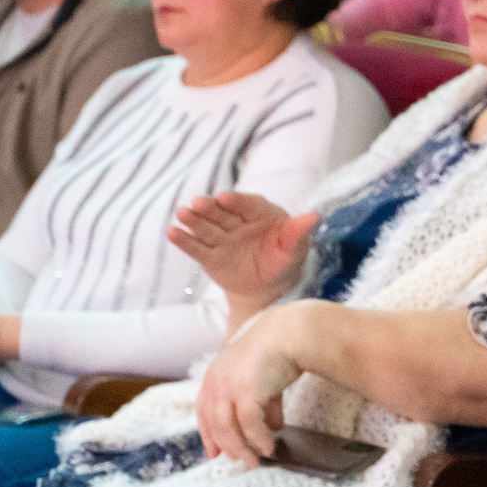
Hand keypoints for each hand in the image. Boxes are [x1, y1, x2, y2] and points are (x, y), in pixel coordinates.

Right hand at [169, 192, 313, 310]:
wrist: (269, 288)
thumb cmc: (285, 261)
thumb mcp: (294, 249)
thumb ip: (298, 233)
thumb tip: (314, 216)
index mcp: (260, 214)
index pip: (247, 204)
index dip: (236, 201)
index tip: (225, 198)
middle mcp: (238, 223)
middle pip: (221, 213)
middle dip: (209, 208)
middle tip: (198, 202)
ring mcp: (222, 239)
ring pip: (206, 227)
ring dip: (193, 220)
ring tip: (182, 213)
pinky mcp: (210, 256)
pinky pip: (197, 248)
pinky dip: (184, 241)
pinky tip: (172, 232)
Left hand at [194, 302, 311, 465]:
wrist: (291, 333)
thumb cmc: (280, 350)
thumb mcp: (264, 379)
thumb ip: (264, 403)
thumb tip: (272, 427)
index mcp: (215, 374)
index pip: (204, 410)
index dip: (208, 433)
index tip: (214, 452)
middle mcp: (216, 380)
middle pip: (213, 423)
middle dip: (225, 446)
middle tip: (239, 461)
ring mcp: (229, 386)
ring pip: (227, 428)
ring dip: (240, 447)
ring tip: (254, 460)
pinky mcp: (246, 391)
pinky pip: (248, 424)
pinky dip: (257, 438)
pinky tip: (267, 446)